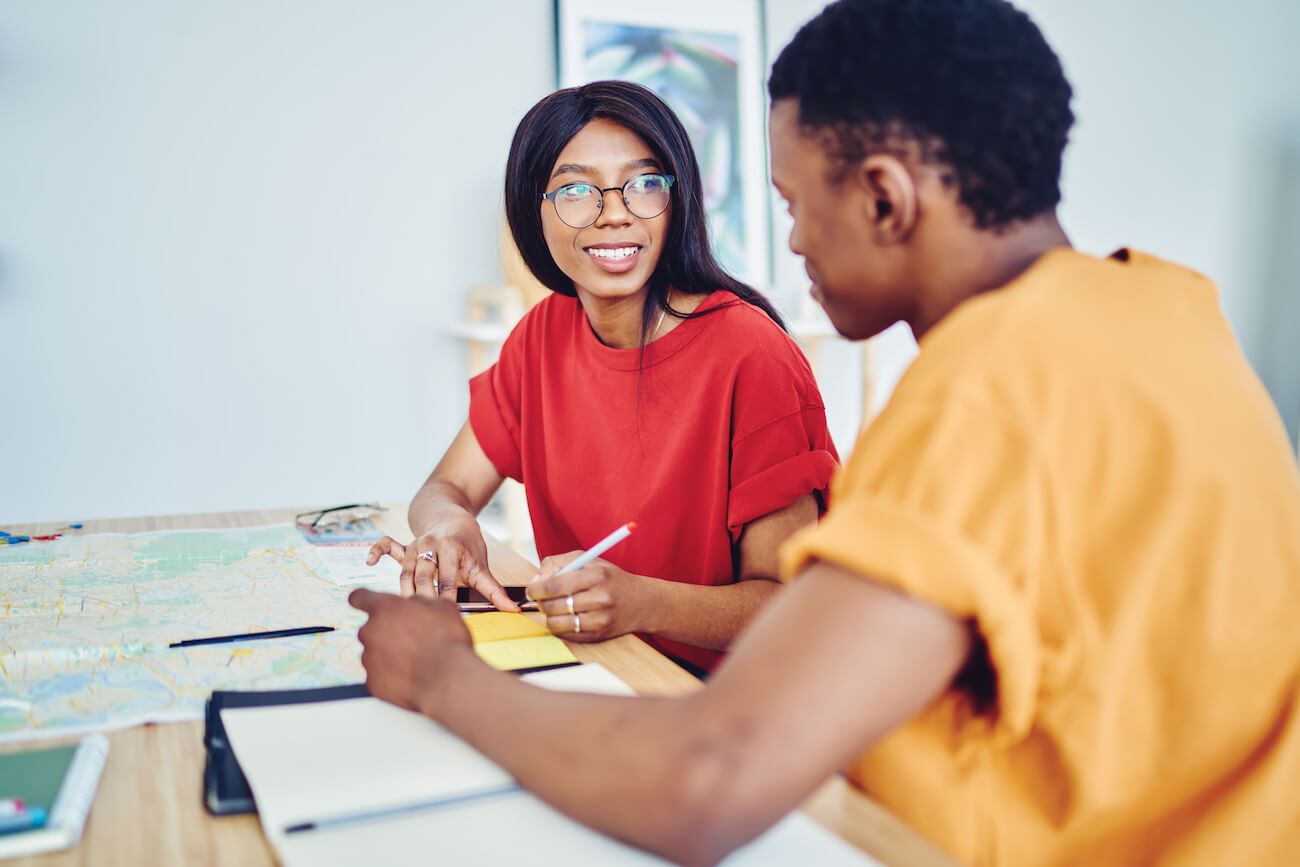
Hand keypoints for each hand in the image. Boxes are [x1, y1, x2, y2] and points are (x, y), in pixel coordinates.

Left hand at [349, 588, 475, 713]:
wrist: (448, 679)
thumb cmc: (447, 642)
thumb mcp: (441, 607)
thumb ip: (419, 602)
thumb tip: (412, 605)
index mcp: (385, 608)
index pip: (360, 597)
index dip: (362, 599)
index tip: (360, 602)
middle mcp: (370, 631)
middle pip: (371, 628)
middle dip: (387, 632)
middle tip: (411, 639)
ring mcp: (369, 658)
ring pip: (374, 652)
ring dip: (389, 653)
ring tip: (415, 660)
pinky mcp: (372, 682)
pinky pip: (379, 675)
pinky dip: (391, 675)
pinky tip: (411, 675)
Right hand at [365, 517, 518, 610]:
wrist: (454, 519)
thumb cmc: (468, 547)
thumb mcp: (481, 566)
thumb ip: (494, 590)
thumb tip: (514, 610)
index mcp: (452, 548)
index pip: (448, 578)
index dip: (447, 597)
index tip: (447, 615)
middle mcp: (431, 543)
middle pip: (424, 574)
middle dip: (423, 596)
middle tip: (422, 617)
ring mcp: (416, 544)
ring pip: (406, 569)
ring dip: (404, 590)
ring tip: (404, 611)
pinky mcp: (404, 546)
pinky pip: (387, 544)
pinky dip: (377, 550)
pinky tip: (369, 561)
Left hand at [527, 554, 653, 642]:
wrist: (641, 602)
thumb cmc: (610, 579)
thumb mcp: (588, 560)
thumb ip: (559, 563)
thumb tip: (536, 580)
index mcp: (597, 575)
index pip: (555, 585)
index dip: (536, 588)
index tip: (532, 589)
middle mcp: (600, 598)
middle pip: (553, 605)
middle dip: (541, 602)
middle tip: (541, 599)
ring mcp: (600, 620)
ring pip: (556, 623)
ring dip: (549, 616)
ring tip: (554, 608)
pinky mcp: (598, 636)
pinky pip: (566, 635)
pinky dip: (560, 627)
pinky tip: (566, 617)